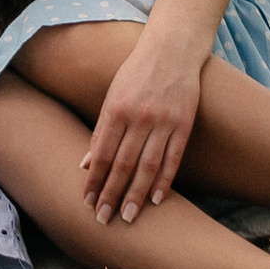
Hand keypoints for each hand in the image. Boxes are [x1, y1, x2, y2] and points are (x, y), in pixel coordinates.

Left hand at [81, 28, 203, 220]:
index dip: (94, 179)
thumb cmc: (136, 73)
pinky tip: (157, 200)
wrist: (172, 49)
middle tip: (103, 219)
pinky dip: (165, 180)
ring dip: (137, 194)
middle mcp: (140, 117)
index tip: (87, 201)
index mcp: (117, 109)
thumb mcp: (112, 96)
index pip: (103, 153)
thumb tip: (85, 164)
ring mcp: (164, 121)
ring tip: (128, 217)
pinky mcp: (184, 124)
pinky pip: (174, 158)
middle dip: (111, 193)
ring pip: (148, 166)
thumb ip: (101, 131)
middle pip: (123, 164)